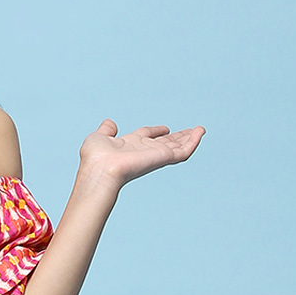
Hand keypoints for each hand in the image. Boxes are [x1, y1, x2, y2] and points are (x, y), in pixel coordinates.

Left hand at [79, 118, 205, 188]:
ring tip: (201, 130)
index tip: (165, 128)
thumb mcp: (98, 138)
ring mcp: (154, 156)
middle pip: (165, 142)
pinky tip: (200, 133)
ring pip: (176, 148)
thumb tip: (110, 124)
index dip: (155, 132)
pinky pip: (182, 152)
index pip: (147, 136)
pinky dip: (193, 143)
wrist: (100, 170)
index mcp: (129, 145)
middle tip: (191, 130)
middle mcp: (143, 151)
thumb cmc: (95, 159)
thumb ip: (106, 130)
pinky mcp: (162, 159)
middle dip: (177, 136)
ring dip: (189, 138)